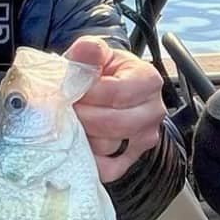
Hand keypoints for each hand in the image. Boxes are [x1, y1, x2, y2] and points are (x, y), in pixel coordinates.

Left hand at [65, 36, 165, 182]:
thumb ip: (90, 50)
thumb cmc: (103, 72)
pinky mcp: (133, 158)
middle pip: (113, 123)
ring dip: (84, 136)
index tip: (69, 91)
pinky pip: (110, 169)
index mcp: (148, 81)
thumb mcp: (96, 55)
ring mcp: (145, 138)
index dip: (86, 94)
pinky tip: (81, 146)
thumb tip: (86, 50)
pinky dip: (92, 161)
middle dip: (82, 117)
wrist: (111, 88)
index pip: (115, 93)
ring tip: (73, 123)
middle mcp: (153, 111)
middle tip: (66, 109)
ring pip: (109, 146)